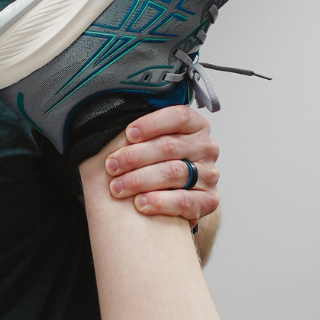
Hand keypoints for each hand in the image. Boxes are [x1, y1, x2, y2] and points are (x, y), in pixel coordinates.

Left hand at [102, 105, 219, 226]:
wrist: (175, 199)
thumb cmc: (155, 164)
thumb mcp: (152, 143)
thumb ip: (141, 134)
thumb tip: (109, 127)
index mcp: (196, 126)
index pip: (179, 116)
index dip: (152, 123)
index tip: (128, 134)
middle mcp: (207, 148)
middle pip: (169, 147)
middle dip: (135, 156)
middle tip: (111, 166)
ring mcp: (209, 174)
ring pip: (173, 173)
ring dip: (140, 180)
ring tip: (117, 188)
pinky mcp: (209, 200)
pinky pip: (184, 201)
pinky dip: (160, 202)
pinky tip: (140, 203)